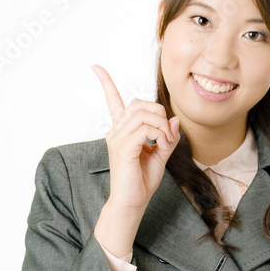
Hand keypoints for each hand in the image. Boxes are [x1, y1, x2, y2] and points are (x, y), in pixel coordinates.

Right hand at [90, 64, 180, 210]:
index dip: (105, 82)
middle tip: (168, 135)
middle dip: (159, 113)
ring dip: (162, 126)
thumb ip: (167, 136)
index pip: (112, 101)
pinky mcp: (123, 147)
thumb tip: (174, 118)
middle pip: (139, 104)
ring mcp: (117, 139)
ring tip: (165, 143)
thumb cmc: (142, 182)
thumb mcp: (160, 155)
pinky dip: (160, 135)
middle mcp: (115, 132)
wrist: (132, 203)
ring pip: (144, 114)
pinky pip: (146, 128)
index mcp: (121, 132)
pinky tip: (160, 147)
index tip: (95, 66)